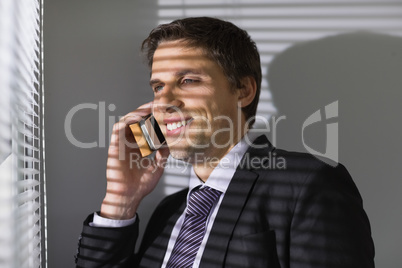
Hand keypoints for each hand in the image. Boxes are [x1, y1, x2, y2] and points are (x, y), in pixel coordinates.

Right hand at [100, 102, 168, 219]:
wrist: (129, 197)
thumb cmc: (141, 185)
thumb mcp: (158, 166)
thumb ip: (163, 154)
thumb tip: (171, 143)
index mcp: (140, 146)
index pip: (147, 127)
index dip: (156, 118)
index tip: (168, 111)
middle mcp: (130, 142)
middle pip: (138, 120)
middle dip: (148, 110)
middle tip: (161, 104)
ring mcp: (122, 143)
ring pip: (128, 120)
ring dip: (138, 112)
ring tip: (150, 107)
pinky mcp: (115, 145)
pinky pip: (119, 127)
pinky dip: (128, 120)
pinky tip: (139, 116)